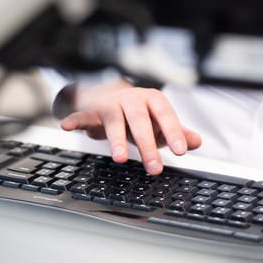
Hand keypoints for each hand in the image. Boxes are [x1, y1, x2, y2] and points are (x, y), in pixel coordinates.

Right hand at [60, 80, 201, 173]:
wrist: (106, 94)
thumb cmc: (137, 113)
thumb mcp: (158, 122)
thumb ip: (177, 132)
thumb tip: (196, 141)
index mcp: (153, 101)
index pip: (165, 116)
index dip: (174, 132)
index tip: (181, 151)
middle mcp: (132, 99)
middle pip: (140, 121)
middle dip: (147, 145)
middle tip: (154, 168)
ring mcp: (110, 104)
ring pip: (114, 121)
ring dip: (116, 140)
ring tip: (121, 158)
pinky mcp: (91, 110)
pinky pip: (82, 115)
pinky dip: (74, 120)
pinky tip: (66, 127)